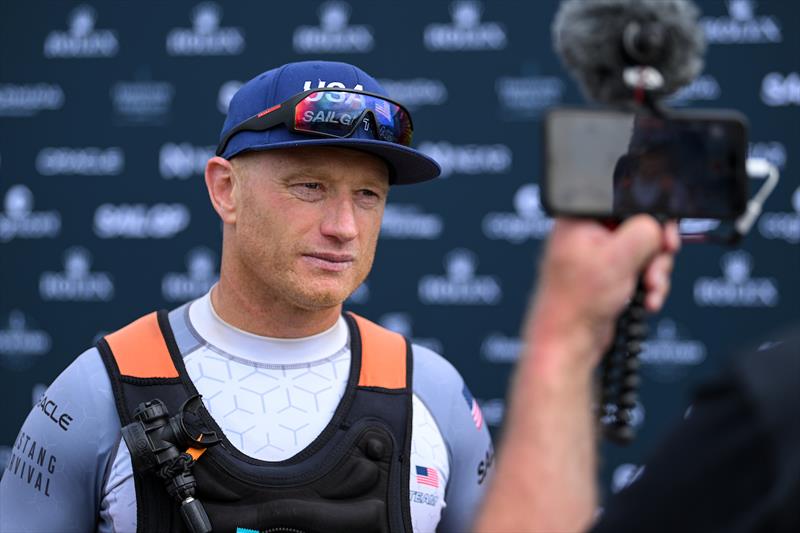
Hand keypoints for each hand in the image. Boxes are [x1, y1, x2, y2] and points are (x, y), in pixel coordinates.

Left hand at [526, 215, 679, 373]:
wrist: (568, 342)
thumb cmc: (576, 302)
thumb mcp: (618, 257)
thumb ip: (644, 230)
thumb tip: (658, 224)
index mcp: (580, 219)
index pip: (626, 201)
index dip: (650, 217)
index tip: (665, 236)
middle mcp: (587, 234)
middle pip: (640, 227)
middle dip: (655, 252)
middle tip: (656, 268)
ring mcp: (598, 256)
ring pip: (644, 251)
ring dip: (655, 272)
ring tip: (650, 290)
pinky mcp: (608, 276)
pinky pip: (639, 271)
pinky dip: (648, 285)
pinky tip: (646, 301)